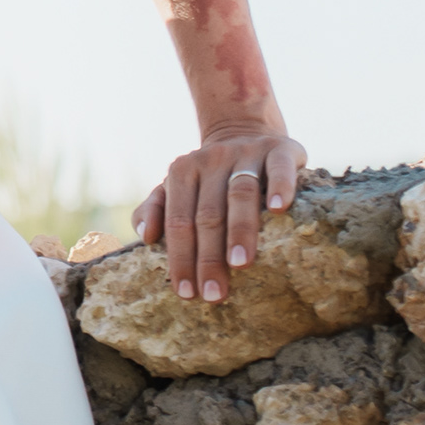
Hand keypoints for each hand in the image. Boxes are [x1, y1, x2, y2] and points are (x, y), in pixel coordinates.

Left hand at [134, 127, 307, 304]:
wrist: (244, 130)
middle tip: (214, 294)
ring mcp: (246, 153)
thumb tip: (145, 236)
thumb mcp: (177, 186)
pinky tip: (280, 209)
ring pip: (241, 193)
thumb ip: (155, 208)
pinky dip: (279, 187)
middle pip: (208, 213)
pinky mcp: (279, 149)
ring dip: (240, 230)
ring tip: (241, 265)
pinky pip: (278, 168)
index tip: (186, 293)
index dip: (181, 257)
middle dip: (208, 257)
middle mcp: (211, 160)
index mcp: (182, 171)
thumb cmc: (208, 175)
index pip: (179, 220)